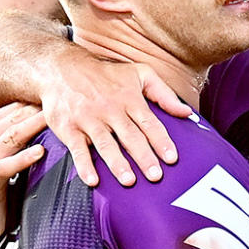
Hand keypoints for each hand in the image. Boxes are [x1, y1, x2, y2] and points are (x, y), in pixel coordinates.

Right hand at [0, 103, 47, 246]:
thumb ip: (13, 135)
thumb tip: (42, 113)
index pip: (11, 109)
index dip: (35, 100)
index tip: (60, 93)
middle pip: (13, 119)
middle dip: (38, 109)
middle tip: (64, 101)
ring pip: (10, 137)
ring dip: (34, 127)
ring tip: (56, 119)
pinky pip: (6, 166)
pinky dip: (24, 158)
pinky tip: (40, 152)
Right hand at [39, 50, 191, 186]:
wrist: (61, 68)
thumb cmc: (106, 74)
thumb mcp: (139, 74)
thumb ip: (164, 93)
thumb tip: (187, 113)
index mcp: (129, 98)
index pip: (149, 122)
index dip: (161, 141)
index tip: (172, 158)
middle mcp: (109, 109)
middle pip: (130, 136)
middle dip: (144, 157)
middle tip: (155, 176)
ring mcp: (88, 119)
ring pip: (105, 143)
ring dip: (117, 163)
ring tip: (129, 180)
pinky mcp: (68, 128)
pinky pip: (77, 149)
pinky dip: (84, 165)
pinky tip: (92, 180)